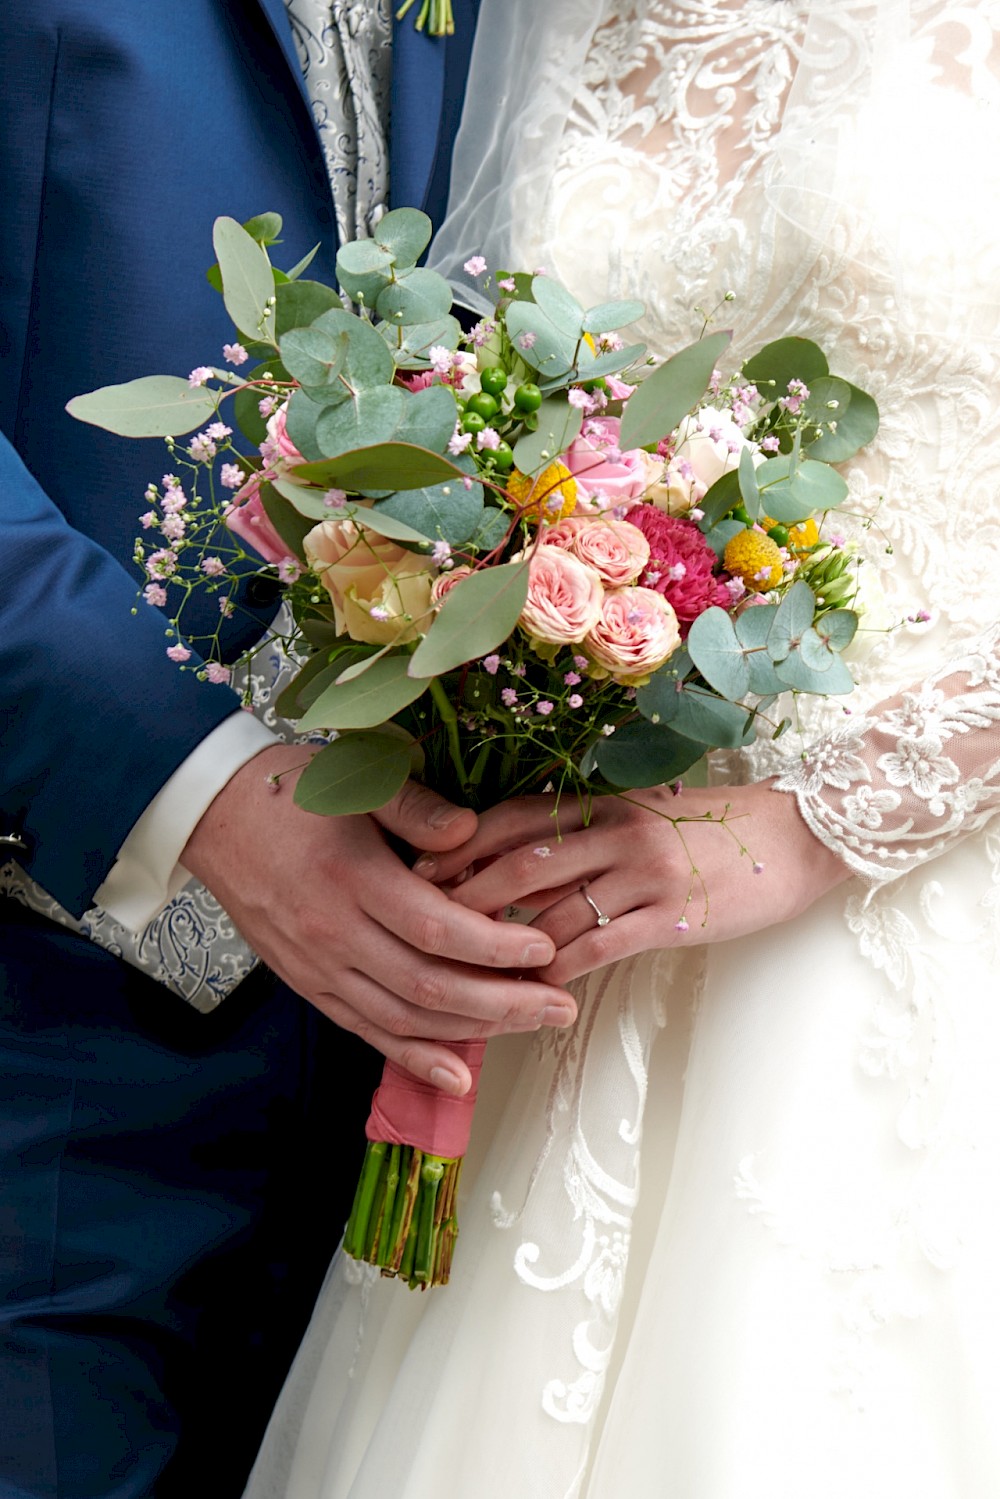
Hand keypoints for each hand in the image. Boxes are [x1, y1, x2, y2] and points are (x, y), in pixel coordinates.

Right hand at [181, 744, 576, 1092]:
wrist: (214, 816)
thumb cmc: (292, 793)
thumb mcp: (357, 782)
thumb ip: (416, 809)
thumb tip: (471, 832)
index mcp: (353, 879)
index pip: (437, 930)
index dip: (496, 947)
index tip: (546, 949)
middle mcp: (334, 933)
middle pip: (429, 986)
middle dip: (504, 1003)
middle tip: (562, 1005)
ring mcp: (317, 966)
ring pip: (403, 1018)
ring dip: (472, 1032)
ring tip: (532, 1027)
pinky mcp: (307, 983)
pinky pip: (365, 1031)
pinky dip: (413, 1058)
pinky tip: (457, 1077)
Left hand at [418, 782, 850, 984]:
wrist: (794, 836)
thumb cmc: (709, 828)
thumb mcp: (641, 812)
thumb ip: (583, 828)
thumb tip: (514, 856)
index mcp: (600, 800)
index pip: (510, 817)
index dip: (458, 846)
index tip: (415, 875)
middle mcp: (613, 830)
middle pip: (516, 865)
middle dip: (462, 901)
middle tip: (420, 932)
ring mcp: (642, 873)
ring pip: (550, 913)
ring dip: (502, 950)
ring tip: (465, 977)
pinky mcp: (670, 915)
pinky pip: (598, 947)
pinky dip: (557, 974)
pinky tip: (532, 995)